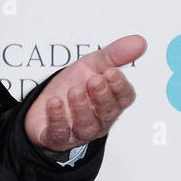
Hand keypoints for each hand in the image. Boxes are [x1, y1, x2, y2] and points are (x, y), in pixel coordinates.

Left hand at [25, 35, 145, 152]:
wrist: (42, 107)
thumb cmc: (70, 87)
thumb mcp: (90, 66)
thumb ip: (113, 55)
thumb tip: (139, 42)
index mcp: (110, 102)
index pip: (124, 98)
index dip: (119, 86)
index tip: (111, 72)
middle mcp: (98, 119)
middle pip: (108, 112)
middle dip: (102, 96)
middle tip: (94, 80)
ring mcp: (79, 131)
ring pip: (86, 125)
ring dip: (81, 107)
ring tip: (75, 91)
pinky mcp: (57, 138)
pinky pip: (60, 132)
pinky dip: (57, 118)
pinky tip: (54, 103)